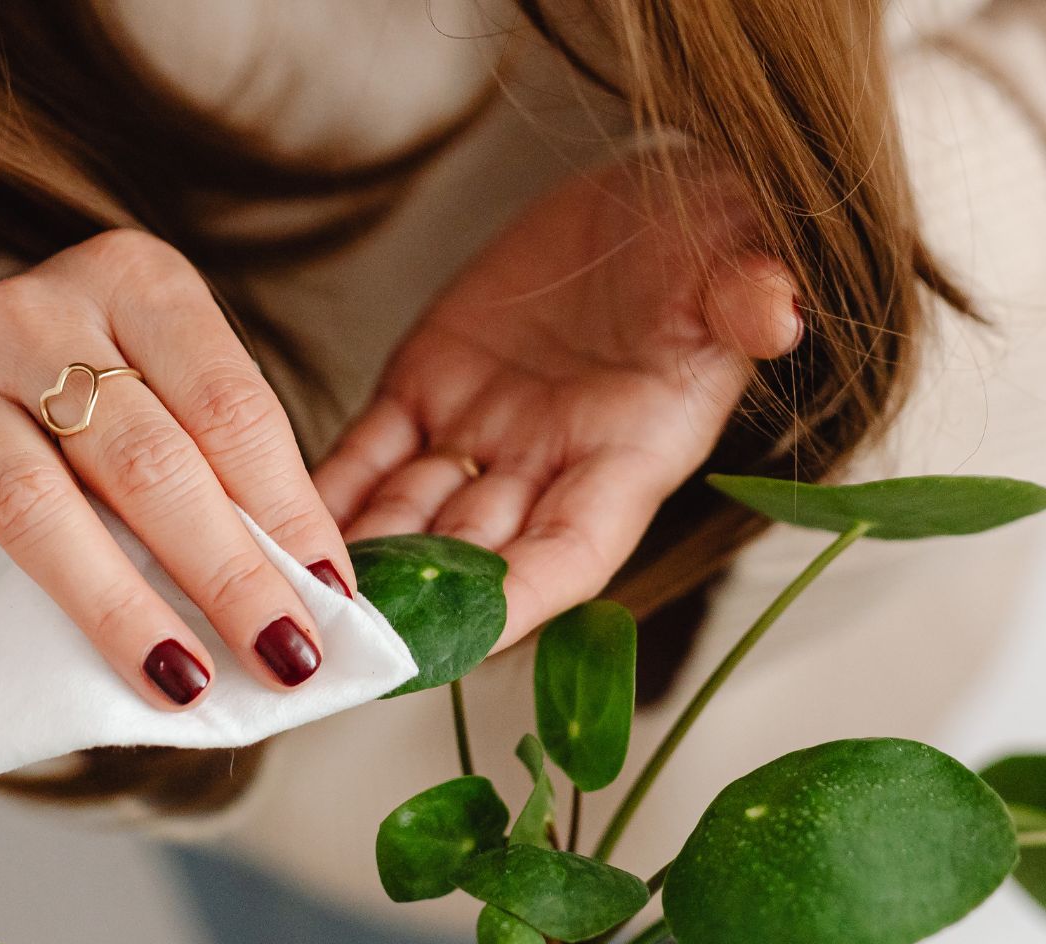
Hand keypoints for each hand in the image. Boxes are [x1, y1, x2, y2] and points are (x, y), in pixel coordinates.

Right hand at [0, 230, 353, 709]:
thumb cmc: (115, 397)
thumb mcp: (182, 398)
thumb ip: (236, 474)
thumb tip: (328, 603)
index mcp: (137, 284)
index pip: (228, 405)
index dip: (289, 510)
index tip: (335, 603)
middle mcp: (38, 315)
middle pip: (144, 458)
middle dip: (225, 571)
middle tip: (284, 658)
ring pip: (33, 501)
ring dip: (112, 603)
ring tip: (178, 680)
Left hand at [313, 154, 804, 648]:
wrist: (657, 197)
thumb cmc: (716, 236)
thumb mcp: (742, 258)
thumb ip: (748, 295)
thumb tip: (773, 308)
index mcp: (634, 454)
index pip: (571, 551)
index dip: (518, 599)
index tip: (459, 641)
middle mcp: (554, 463)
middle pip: (476, 557)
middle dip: (413, 607)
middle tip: (343, 644)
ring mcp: (488, 432)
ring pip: (411, 516)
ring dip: (356, 562)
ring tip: (290, 597)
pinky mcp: (432, 385)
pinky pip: (371, 452)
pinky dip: (327, 490)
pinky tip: (272, 523)